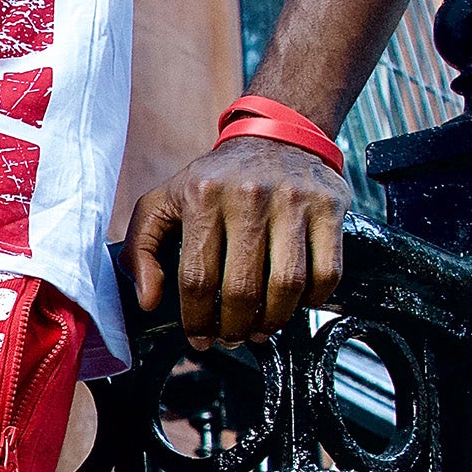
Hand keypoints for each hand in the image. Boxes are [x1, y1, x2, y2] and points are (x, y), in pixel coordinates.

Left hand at [121, 136, 350, 348]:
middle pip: (243, 288)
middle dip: (235, 327)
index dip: (197, 319)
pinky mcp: (330, 208)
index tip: (199, 338)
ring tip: (260, 328)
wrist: (276, 134)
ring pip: (287, 285)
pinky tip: (294, 303)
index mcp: (202, 196)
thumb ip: (141, 248)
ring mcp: (294, 202)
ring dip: (273, 321)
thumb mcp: (164, 200)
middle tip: (232, 337)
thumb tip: (148, 300)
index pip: (196, 276)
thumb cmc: (215, 178)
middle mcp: (248, 196)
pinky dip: (312, 300)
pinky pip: (327, 272)